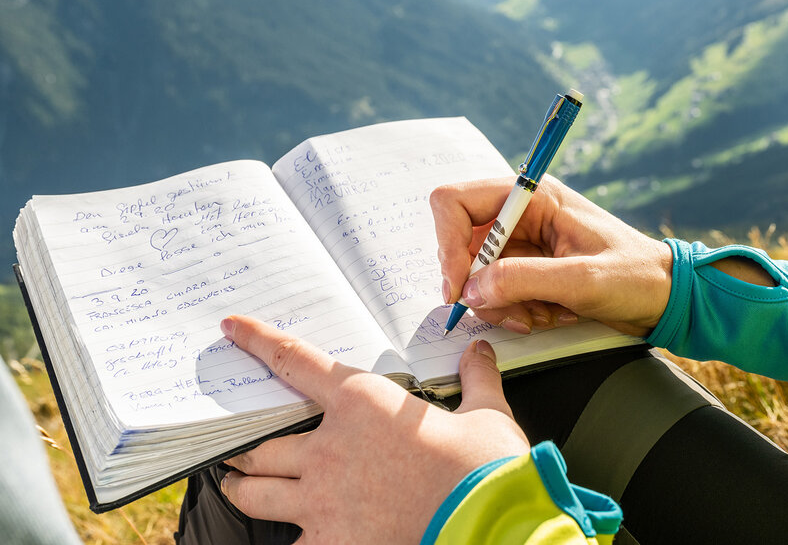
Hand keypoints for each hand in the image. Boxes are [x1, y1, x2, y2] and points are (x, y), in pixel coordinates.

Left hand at [218, 315, 528, 544]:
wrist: (484, 523)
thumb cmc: (483, 469)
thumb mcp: (486, 415)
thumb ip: (476, 379)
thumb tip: (478, 351)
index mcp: (362, 404)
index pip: (295, 361)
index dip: (258, 341)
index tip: (234, 329)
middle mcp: (330, 448)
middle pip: (262, 444)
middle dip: (244, 445)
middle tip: (237, 446)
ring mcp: (322, 500)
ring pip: (256, 493)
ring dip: (243, 488)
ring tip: (238, 486)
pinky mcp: (329, 541)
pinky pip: (290, 540)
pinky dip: (290, 535)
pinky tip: (296, 534)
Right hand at [431, 176, 673, 336]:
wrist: (665, 298)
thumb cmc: (637, 276)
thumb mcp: (582, 279)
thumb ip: (523, 280)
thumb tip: (472, 288)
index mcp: (533, 196)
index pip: (456, 202)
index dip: (448, 243)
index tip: (459, 285)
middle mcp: (521, 215)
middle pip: (462, 245)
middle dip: (478, 285)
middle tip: (507, 311)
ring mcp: (522, 244)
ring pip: (477, 275)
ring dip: (501, 304)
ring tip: (540, 315)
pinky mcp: (528, 271)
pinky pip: (497, 293)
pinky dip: (514, 311)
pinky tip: (548, 316)